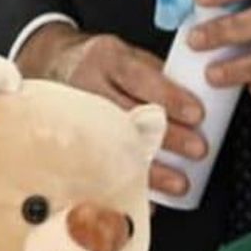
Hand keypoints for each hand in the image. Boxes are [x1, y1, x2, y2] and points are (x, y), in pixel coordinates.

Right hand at [15, 23, 203, 198]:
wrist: (52, 64)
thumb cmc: (99, 63)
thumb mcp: (126, 53)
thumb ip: (155, 74)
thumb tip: (193, 101)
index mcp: (106, 58)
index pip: (141, 78)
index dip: (170, 97)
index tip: (196, 114)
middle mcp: (86, 84)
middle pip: (129, 115)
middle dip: (168, 137)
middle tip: (197, 150)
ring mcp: (73, 114)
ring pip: (113, 146)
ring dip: (151, 169)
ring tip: (179, 182)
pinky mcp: (67, 139)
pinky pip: (96, 168)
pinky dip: (122, 187)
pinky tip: (143, 198)